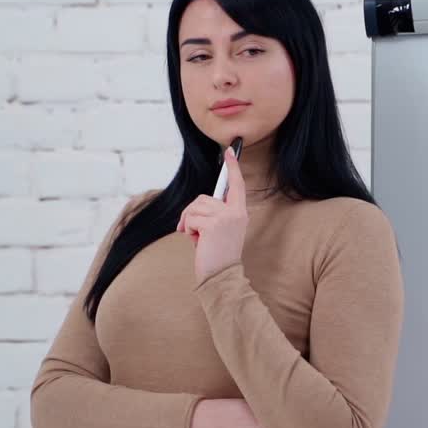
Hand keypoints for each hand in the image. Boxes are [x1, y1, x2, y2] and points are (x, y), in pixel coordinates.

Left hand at [176, 145, 247, 286]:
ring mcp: (225, 217)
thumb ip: (215, 214)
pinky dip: (188, 230)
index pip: (237, 185)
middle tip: (195, 232)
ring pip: (195, 207)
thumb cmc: (218, 255)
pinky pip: (191, 219)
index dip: (233, 167)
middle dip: (192, 213)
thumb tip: (199, 204)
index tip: (230, 151)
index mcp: (240, 212)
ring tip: (197, 238)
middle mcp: (235, 212)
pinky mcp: (213, 224)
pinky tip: (197, 242)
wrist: (222, 276)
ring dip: (189, 222)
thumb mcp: (220, 230)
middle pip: (204, 198)